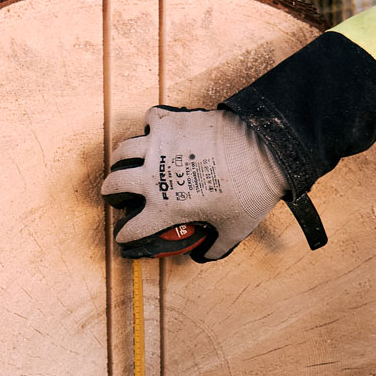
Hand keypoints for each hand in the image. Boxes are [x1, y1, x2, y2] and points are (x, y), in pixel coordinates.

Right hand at [99, 106, 289, 261]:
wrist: (264, 152)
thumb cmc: (250, 194)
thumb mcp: (234, 229)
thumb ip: (216, 247)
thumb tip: (204, 255)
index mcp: (165, 208)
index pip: (133, 228)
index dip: (125, 236)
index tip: (123, 236)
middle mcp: (153, 177)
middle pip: (115, 183)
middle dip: (110, 191)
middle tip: (113, 192)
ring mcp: (159, 146)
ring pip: (123, 150)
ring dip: (120, 158)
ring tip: (124, 160)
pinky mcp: (171, 121)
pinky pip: (150, 119)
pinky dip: (150, 124)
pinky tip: (157, 130)